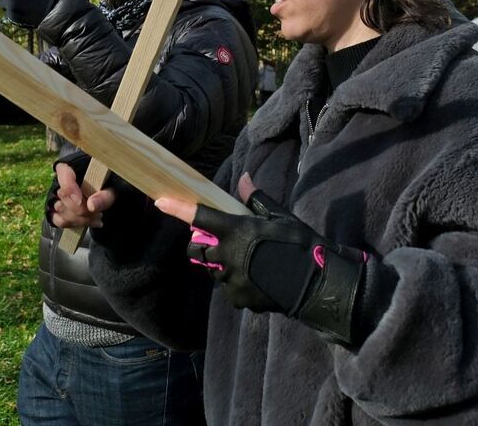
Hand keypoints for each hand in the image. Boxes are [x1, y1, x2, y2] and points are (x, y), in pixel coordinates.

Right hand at [50, 160, 115, 228]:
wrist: (106, 192)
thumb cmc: (108, 184)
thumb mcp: (113, 187)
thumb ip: (104, 195)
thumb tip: (91, 205)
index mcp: (72, 167)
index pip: (64, 174)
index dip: (70, 189)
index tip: (82, 201)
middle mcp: (61, 180)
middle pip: (63, 196)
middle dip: (81, 209)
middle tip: (98, 213)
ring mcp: (57, 195)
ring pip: (61, 210)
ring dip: (81, 218)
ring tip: (98, 217)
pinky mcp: (56, 210)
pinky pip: (59, 220)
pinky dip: (76, 224)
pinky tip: (91, 222)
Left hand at [156, 174, 366, 343]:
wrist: (316, 285)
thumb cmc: (300, 245)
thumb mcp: (280, 217)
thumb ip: (256, 200)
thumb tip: (244, 178)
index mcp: (235, 231)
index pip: (199, 217)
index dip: (178, 208)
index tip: (160, 201)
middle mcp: (226, 256)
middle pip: (196, 249)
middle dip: (201, 242)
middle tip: (222, 240)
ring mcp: (229, 280)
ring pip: (212, 269)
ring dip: (221, 263)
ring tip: (249, 261)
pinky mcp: (236, 298)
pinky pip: (227, 287)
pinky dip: (236, 281)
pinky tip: (258, 278)